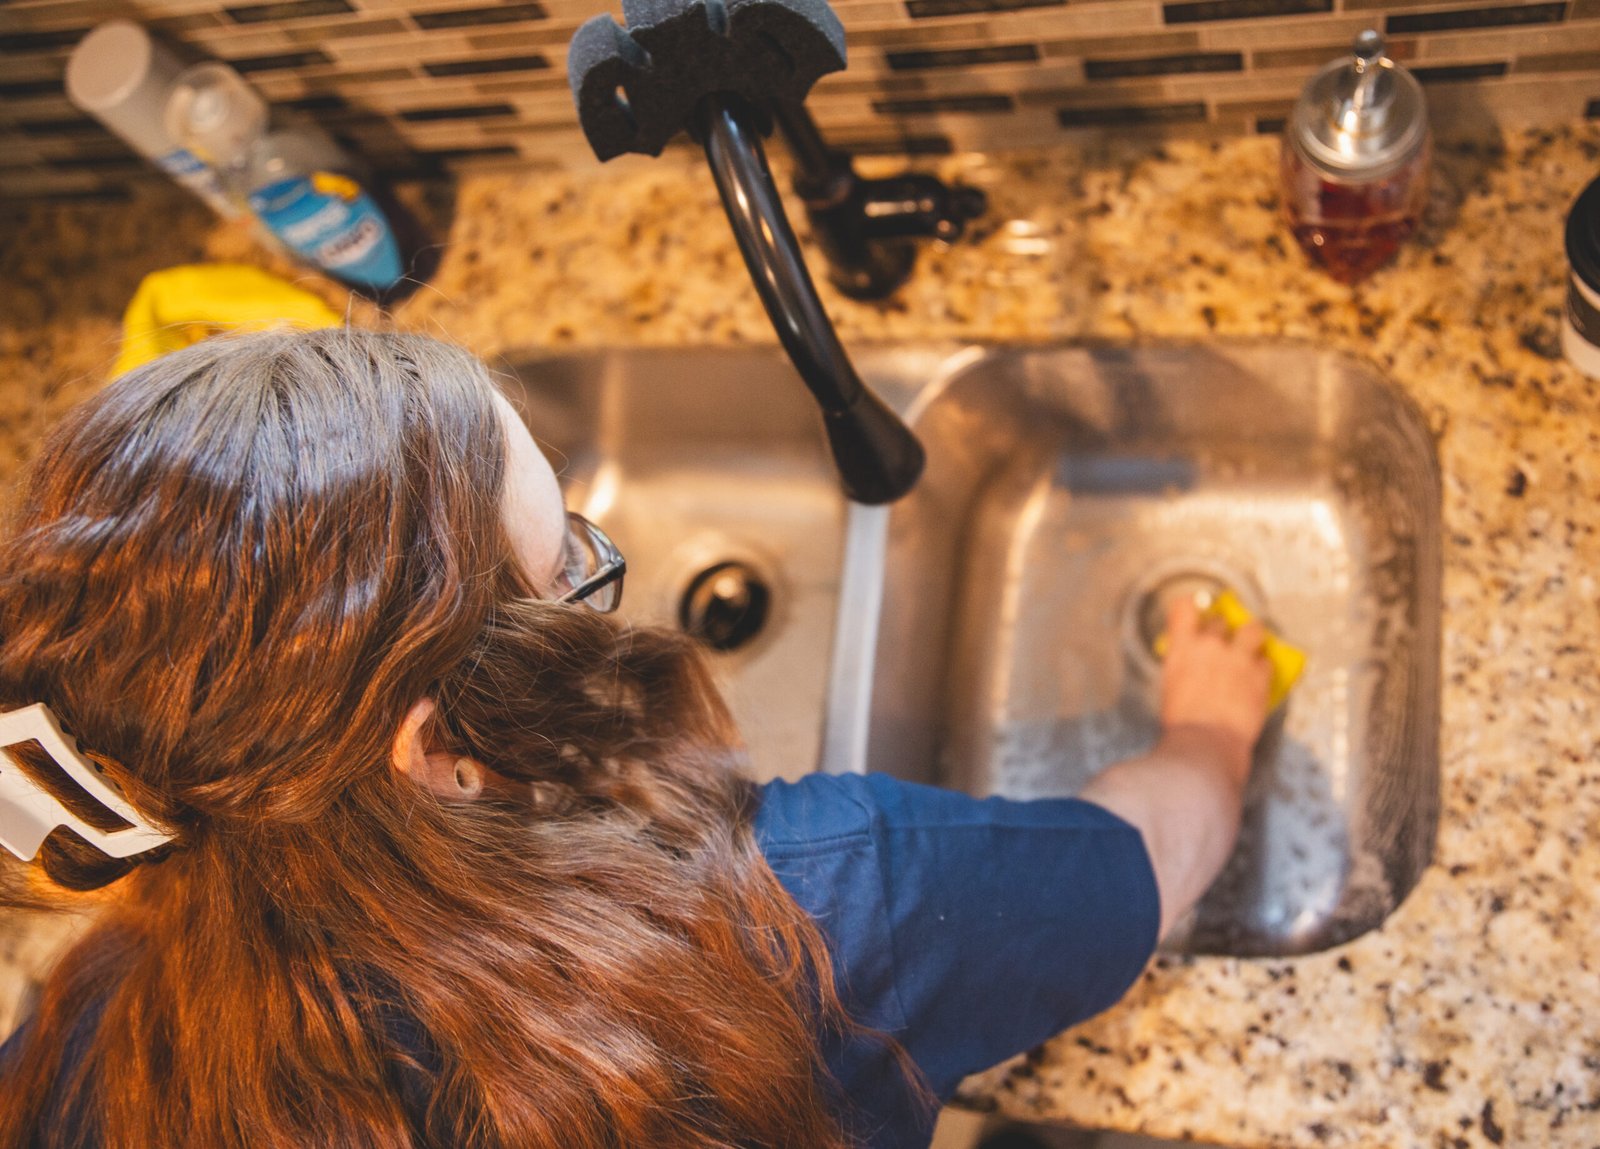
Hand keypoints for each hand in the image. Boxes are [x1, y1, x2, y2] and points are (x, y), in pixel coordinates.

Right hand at [1158, 596, 1272, 782]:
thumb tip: (1191, 663)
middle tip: (1223, 644)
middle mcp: (1210, 645)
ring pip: (1252, 629)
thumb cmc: (1183, 723)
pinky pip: (1266, 662)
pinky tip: (1258, 678)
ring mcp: (1238, 658)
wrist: (1206, 742)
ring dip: (1251, 636)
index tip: (1196, 612)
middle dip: (1222, 630)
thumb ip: (1183, 666)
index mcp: (1182, 648)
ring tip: (1251, 646)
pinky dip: (1263, 668)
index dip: (1191, 607)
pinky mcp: (1260, 674)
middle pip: (1220, 620)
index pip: (1185, 607)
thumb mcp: (1171, 686)